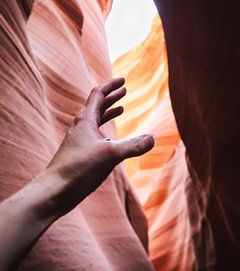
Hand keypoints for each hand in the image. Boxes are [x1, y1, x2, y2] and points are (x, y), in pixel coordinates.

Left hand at [45, 78, 154, 215]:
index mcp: (86, 120)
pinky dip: (106, 131)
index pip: (98, 94)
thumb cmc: (79, 169)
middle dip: (112, 97)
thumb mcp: (110, 154)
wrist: (55, 190)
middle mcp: (82, 128)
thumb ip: (133, 146)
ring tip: (121, 109)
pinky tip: (112, 138)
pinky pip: (95, 136)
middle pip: (97, 105)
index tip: (123, 80)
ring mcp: (80, 141)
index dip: (111, 85)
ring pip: (96, 121)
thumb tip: (152, 138)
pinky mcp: (81, 154)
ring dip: (109, 113)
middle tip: (124, 90)